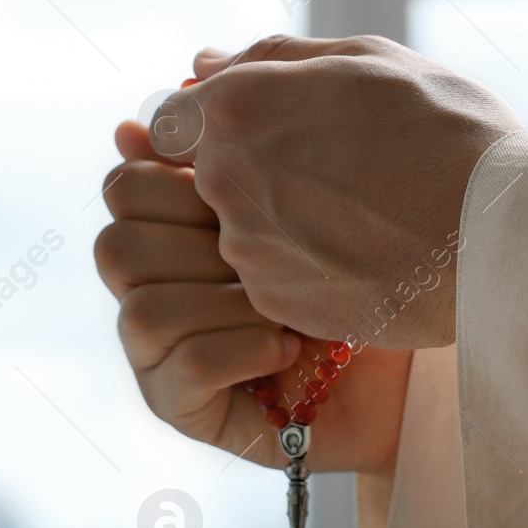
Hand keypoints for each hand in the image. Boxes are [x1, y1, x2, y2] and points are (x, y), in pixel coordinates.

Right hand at [96, 120, 413, 476]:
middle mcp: (152, 286)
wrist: (412, 366)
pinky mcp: (181, 405)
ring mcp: (157, 351)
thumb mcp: (308, 189)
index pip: (123, 187)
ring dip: (225, 304)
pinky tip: (290, 346)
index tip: (242, 187)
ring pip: (142, 309)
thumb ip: (234, 144)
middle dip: (197, 246)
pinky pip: (185, 364)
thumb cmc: (368, 272)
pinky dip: (243, 347)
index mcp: (170, 225)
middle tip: (265, 252)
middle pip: (115, 248)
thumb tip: (134, 123)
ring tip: (287, 309)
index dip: (174, 179)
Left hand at [160, 35, 525, 347]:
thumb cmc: (447, 131)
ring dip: (284, 219)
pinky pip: (271, 275)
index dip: (218, 122)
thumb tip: (201, 65)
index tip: (266, 128)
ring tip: (363, 213)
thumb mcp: (368, 61)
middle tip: (340, 169)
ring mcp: (246, 246)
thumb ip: (270, 59)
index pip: (174, 119)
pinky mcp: (273, 300)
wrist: (504, 235)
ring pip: (241, 226)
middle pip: (210, 172)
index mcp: (237, 108)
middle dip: (258, 166)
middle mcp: (225, 179)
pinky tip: (363, 252)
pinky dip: (305, 265)